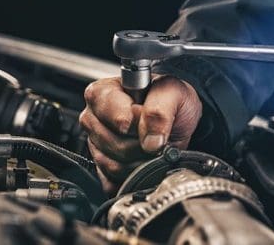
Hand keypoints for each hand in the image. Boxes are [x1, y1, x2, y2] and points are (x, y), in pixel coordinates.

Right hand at [79, 75, 201, 193]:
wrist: (179, 120)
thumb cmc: (171, 101)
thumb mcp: (173, 92)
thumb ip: (160, 110)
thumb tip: (150, 140)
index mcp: (103, 92)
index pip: (115, 116)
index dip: (137, 121)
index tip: (149, 119)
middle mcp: (94, 117)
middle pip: (114, 143)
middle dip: (142, 143)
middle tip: (155, 133)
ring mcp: (95, 143)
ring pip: (114, 165)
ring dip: (142, 159)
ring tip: (152, 146)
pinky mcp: (102, 167)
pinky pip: (114, 181)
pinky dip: (135, 175)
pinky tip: (145, 160)